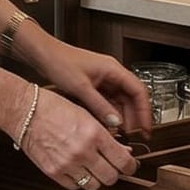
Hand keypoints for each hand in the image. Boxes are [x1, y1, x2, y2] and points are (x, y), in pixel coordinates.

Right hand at [19, 87, 135, 189]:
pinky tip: (77, 169)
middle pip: (111, 177)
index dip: (130, 166)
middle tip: (112, 166)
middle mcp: (82, 151)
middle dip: (114, 172)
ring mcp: (67, 164)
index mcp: (94, 133)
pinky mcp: (53, 172)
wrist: (25, 111)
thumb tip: (122, 150)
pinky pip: (74, 187)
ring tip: (92, 167)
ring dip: (96, 178)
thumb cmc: (52, 107)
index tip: (130, 166)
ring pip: (94, 186)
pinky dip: (79, 181)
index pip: (123, 161)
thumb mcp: (86, 114)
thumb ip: (105, 134)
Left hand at [31, 38, 153, 137]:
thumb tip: (116, 122)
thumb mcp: (81, 88)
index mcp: (113, 69)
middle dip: (135, 116)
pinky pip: (109, 101)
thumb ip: (100, 106)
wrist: (43, 54)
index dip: (145, 110)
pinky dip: (111, 113)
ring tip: (122, 133)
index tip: (146, 127)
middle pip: (132, 97)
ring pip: (121, 100)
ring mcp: (103, 79)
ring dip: (123, 116)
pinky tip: (109, 124)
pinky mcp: (94, 85)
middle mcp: (111, 73)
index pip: (139, 90)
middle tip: (136, 135)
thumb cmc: (59, 62)